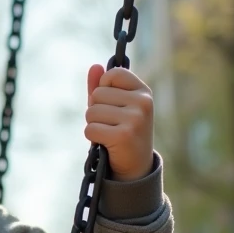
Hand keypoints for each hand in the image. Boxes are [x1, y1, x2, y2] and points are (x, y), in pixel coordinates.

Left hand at [84, 64, 154, 181]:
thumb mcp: (116, 106)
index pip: (113, 74)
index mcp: (143, 91)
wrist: (135, 166)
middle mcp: (143, 102)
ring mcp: (135, 119)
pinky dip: (93, 138)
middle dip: (96, 110)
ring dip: (93, 124)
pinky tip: (107, 143)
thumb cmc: (123, 132)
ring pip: (91, 112)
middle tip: (111, 124)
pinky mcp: (123, 136)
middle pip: (97, 94)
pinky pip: (90, 129)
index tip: (112, 103)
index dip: (103, 88)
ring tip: (109, 133)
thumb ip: (102, 87)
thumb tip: (95, 66)